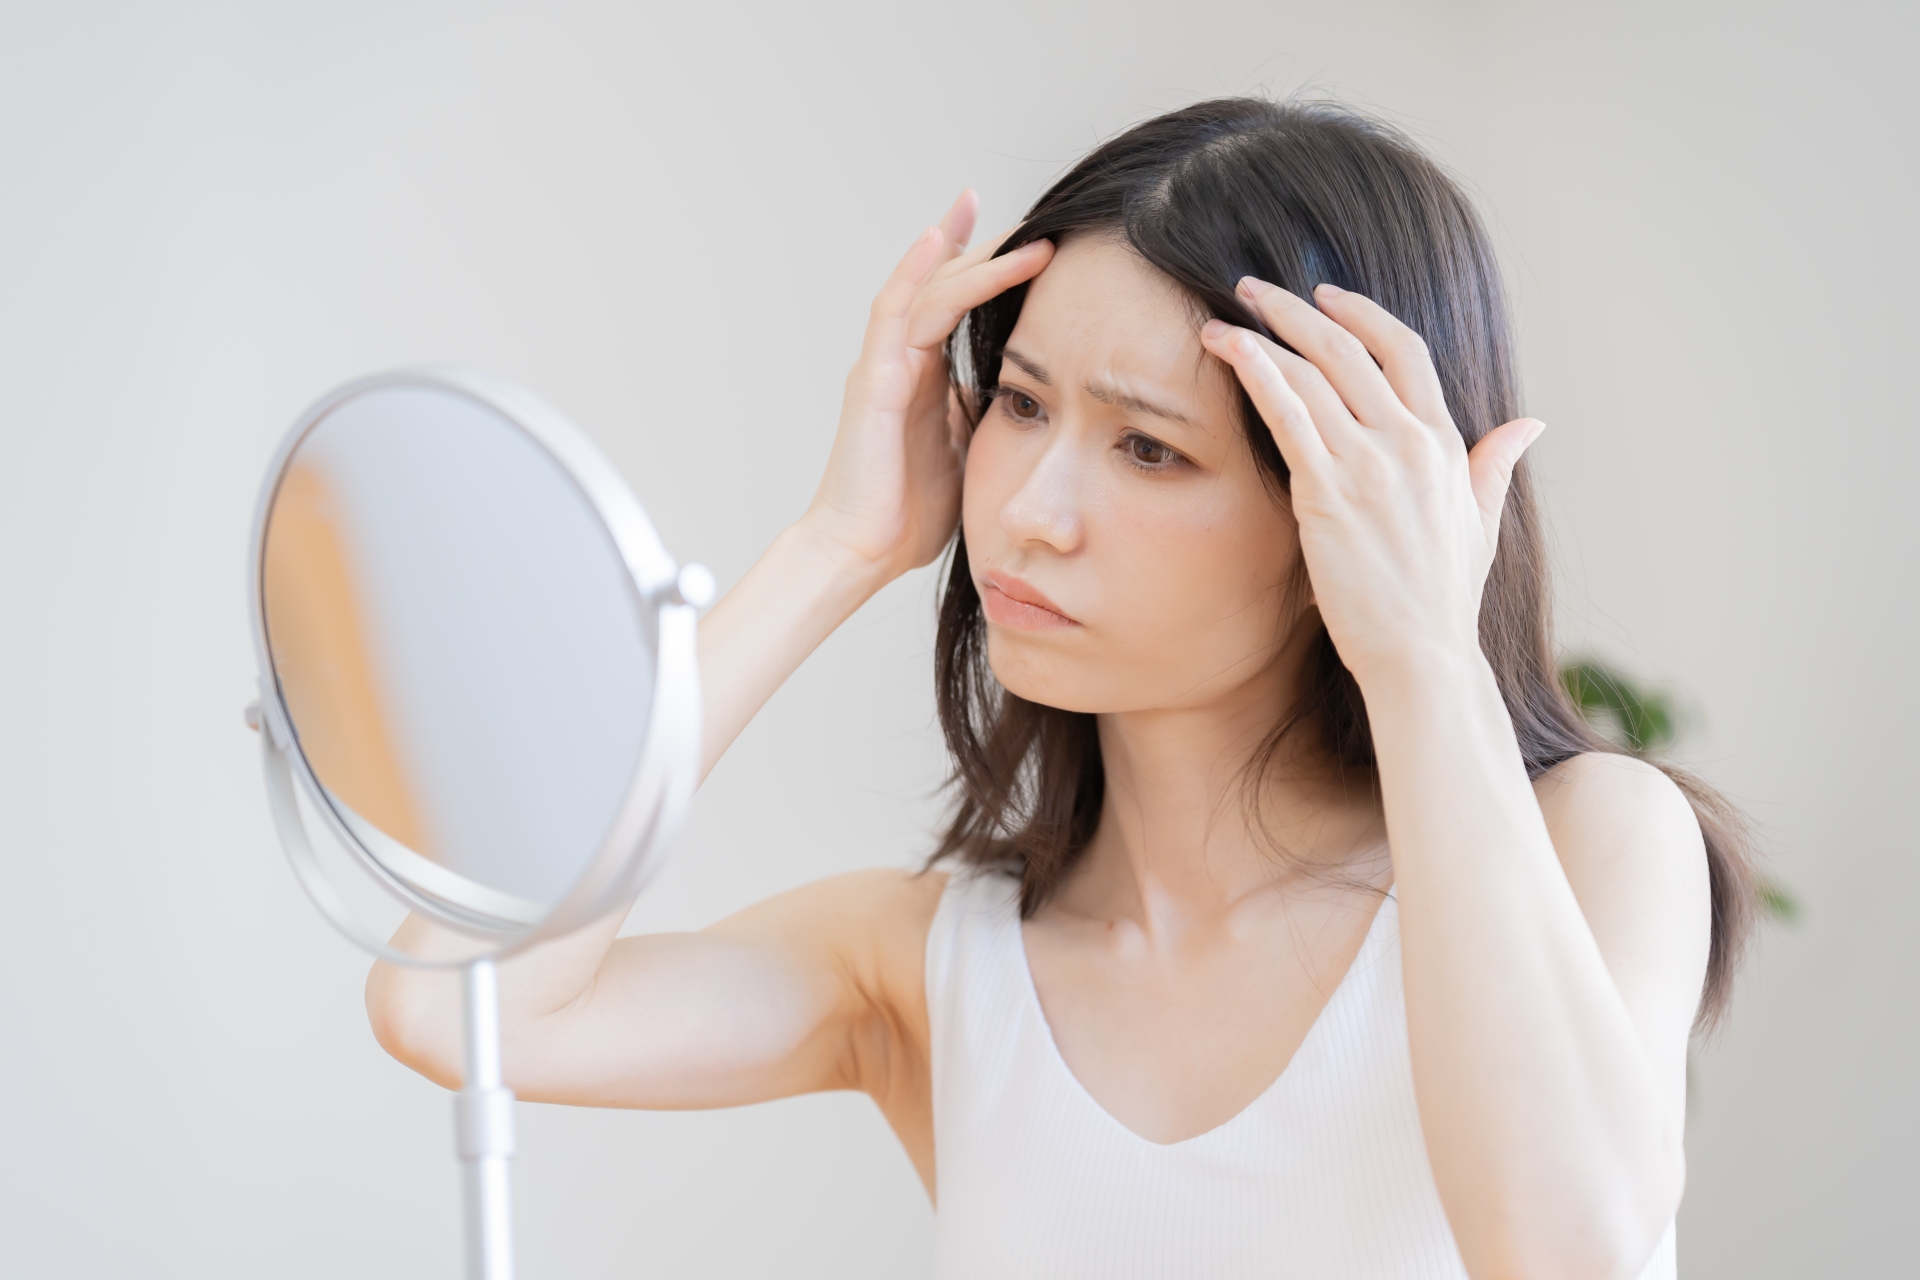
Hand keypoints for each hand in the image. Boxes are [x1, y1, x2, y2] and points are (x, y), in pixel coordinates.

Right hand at [802, 193, 1053, 586]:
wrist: (862, 553)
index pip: (956, 307)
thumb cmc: (907, 515)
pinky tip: (938, 238)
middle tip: (1027, 215)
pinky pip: (894, 313)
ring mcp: (884, 366)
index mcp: (922, 378)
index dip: (984, 267)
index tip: (1024, 235)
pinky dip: (915, 272)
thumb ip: (981, 417)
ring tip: (1016, 227)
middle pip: (943, 285)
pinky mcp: (873, 380)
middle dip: (982, 245)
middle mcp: (900, 362)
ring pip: (928, 290)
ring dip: (972, 256)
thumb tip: (1025, 398)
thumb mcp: (965, 454)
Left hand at [1199, 279, 1543, 687]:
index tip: (1325, 295)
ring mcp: (1368, 464)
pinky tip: (1230, 350)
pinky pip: (1288, 415)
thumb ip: (1494, 464)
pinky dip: (1257, 374)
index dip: (1362, 314)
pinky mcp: (1326, 492)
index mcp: (1444, 443)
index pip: (1405, 351)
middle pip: (1349, 350)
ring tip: (1223, 319)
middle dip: (1296, 311)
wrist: (1420, 654)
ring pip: (1312, 375)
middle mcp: (1408, 442)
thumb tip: (1529, 424)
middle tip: (1255, 286)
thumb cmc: (1442, 599)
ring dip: (1262, 337)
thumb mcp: (1482, 522)